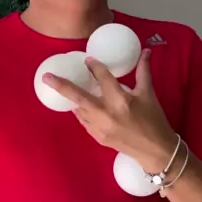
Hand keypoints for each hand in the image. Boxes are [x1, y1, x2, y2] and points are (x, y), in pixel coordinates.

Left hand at [44, 50, 176, 172]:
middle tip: (46, 77)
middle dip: (61, 85)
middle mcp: (106, 113)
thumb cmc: (154, 120)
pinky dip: (80, 111)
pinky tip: (78, 105)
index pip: (103, 78)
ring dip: (71, 98)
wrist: (155, 150)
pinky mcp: (98, 137)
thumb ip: (144, 71)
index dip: (94, 66)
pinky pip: (84, 121)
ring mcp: (100, 127)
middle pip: (78, 96)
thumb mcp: (149, 94)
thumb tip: (146, 51)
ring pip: (78, 109)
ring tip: (60, 87)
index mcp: (120, 100)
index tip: (88, 60)